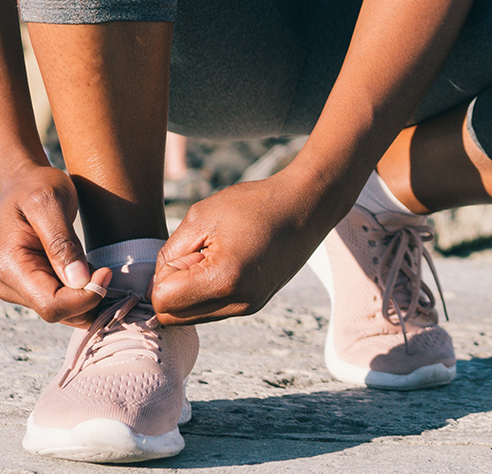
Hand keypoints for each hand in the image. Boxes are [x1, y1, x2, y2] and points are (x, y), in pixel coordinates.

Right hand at [0, 162, 110, 325]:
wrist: (18, 181)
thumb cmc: (34, 185)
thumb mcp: (50, 202)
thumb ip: (62, 242)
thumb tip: (80, 280)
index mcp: (8, 265)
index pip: (51, 305)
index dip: (85, 297)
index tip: (107, 272)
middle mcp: (6, 283)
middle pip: (56, 312)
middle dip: (89, 299)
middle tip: (111, 272)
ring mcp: (14, 286)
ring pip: (57, 309)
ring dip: (85, 297)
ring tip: (102, 269)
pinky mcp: (26, 283)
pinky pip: (55, 298)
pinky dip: (77, 291)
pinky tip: (90, 270)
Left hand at [151, 170, 330, 324]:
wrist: (305, 204)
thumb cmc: (254, 204)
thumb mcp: (201, 216)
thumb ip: (170, 253)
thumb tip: (156, 286)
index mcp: (223, 280)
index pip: (162, 300)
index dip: (163, 273)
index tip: (188, 248)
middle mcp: (238, 303)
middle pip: (173, 317)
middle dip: (173, 287)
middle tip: (196, 253)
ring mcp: (249, 307)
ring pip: (191, 317)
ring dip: (190, 291)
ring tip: (215, 256)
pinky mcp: (256, 304)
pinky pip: (213, 310)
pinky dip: (208, 292)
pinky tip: (226, 262)